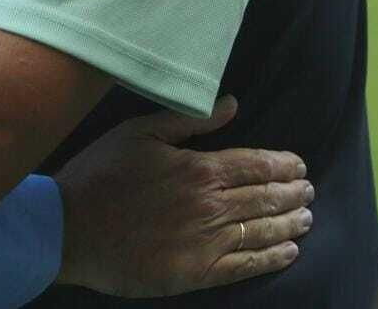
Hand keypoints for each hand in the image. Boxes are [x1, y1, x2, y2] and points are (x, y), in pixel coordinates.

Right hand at [55, 96, 311, 295]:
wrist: (69, 228)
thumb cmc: (100, 174)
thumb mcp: (137, 132)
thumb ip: (189, 120)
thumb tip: (232, 104)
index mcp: (198, 168)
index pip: (255, 165)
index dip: (283, 165)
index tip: (299, 165)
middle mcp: (210, 205)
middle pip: (265, 198)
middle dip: (292, 193)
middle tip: (308, 191)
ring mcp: (207, 242)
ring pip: (262, 231)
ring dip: (290, 224)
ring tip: (306, 218)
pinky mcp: (197, 272)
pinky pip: (246, 266)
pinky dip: (272, 258)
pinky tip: (288, 252)